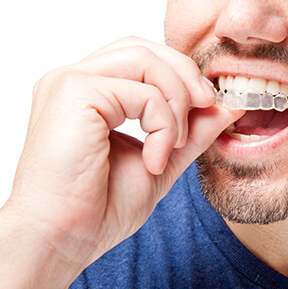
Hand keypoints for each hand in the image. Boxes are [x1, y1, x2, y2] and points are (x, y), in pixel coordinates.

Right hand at [5, 37, 241, 267]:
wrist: (60, 240)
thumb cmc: (97, 209)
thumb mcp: (161, 161)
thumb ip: (191, 132)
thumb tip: (227, 107)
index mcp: (90, 94)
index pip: (143, 59)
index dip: (182, 75)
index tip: (211, 106)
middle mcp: (76, 81)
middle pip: (145, 48)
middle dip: (186, 76)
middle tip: (209, 107)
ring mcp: (71, 82)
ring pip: (145, 59)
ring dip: (177, 100)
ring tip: (174, 145)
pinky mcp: (75, 92)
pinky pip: (142, 91)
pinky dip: (163, 124)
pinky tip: (155, 160)